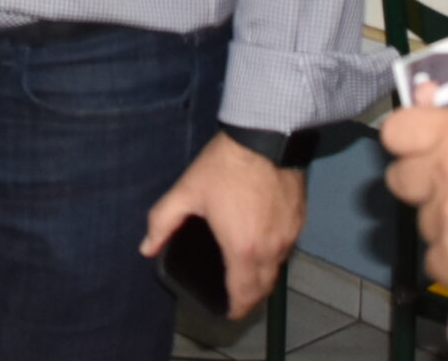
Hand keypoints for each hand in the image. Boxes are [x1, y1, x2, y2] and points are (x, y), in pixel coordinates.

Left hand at [140, 132, 307, 319]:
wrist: (265, 135)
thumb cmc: (226, 165)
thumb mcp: (187, 191)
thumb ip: (163, 222)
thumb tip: (147, 247)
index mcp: (243, 250)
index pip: (244, 295)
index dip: (236, 309)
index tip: (227, 311)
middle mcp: (271, 249)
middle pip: (264, 288)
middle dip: (249, 297)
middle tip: (234, 294)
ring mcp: (289, 235)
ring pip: (277, 268)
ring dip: (262, 275)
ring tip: (245, 269)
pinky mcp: (300, 219)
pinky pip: (287, 247)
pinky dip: (274, 253)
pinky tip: (260, 240)